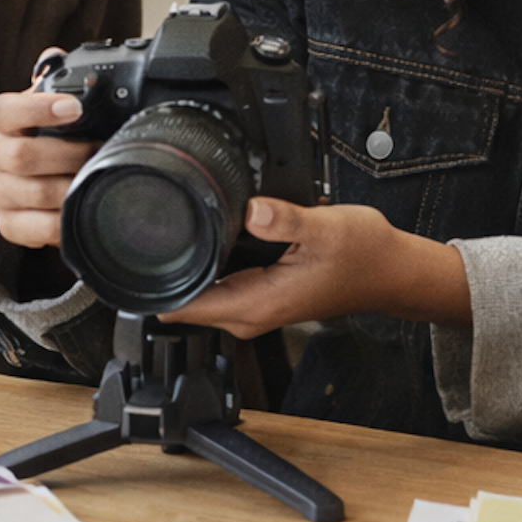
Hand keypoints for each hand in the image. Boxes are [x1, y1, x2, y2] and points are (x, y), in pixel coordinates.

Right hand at [0, 49, 95, 248]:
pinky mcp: (7, 224)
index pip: (6, 112)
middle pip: (23, 157)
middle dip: (70, 155)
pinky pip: (36, 229)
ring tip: (98, 179)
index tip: (75, 108)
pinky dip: (63, 221)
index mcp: (0, 121)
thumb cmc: (43, 136)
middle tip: (100, 151)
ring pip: (36, 194)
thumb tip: (54, 56)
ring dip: (73, 187)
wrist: (25, 180)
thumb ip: (52, 81)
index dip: (39, 109)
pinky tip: (80, 210)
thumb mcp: (46, 105)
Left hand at [160, 197, 470, 338]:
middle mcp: (250, 312)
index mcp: (257, 304)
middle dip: (163, 269)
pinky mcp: (260, 292)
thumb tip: (251, 209)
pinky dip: (207, 261)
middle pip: (182, 301)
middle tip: (148, 228)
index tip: (130, 261)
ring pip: (198, 291)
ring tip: (175, 226)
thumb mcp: (326, 229)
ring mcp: (254, 304)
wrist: (391, 271)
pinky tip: (208, 234)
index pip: (183, 309)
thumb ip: (285, 220)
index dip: (152, 287)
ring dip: (185, 265)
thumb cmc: (366, 257)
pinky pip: (217, 281)